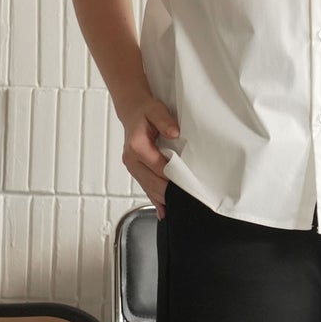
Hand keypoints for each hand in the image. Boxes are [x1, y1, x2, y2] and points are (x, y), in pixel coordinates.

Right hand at [118, 95, 180, 215]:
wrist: (132, 112)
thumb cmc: (145, 112)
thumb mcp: (155, 110)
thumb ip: (165, 121)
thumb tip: (174, 132)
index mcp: (137, 146)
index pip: (159, 167)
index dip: (174, 176)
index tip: (188, 184)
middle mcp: (131, 159)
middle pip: (153, 182)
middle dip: (170, 191)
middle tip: (188, 197)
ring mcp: (133, 167)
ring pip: (149, 188)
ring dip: (163, 198)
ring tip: (180, 205)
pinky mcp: (136, 171)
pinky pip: (146, 189)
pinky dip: (155, 201)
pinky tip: (163, 212)